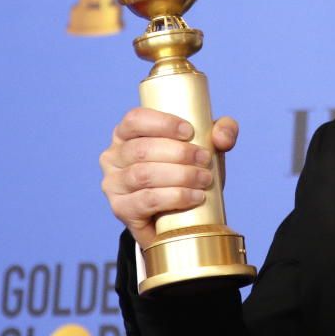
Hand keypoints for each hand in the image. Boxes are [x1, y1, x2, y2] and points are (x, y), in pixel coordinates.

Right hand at [99, 108, 238, 246]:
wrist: (179, 215)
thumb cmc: (187, 169)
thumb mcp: (205, 145)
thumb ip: (221, 131)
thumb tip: (221, 137)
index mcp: (126, 133)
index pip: (135, 119)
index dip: (163, 123)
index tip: (190, 131)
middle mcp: (112, 156)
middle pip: (142, 149)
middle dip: (179, 153)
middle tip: (205, 160)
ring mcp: (114, 184)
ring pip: (144, 175)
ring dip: (180, 176)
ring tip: (205, 179)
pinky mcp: (121, 209)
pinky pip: (146, 200)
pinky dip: (175, 197)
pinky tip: (195, 196)